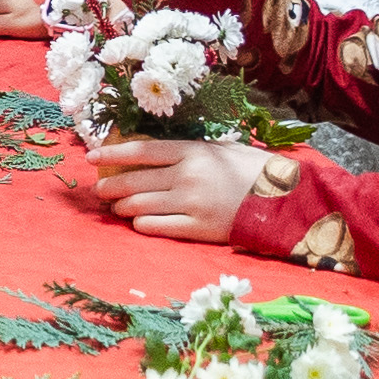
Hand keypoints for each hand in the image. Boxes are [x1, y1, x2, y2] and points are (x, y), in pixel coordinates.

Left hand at [87, 135, 262, 239]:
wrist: (287, 199)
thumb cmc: (254, 170)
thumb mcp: (221, 149)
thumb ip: (188, 152)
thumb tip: (152, 154)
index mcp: (194, 151)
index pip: (142, 151)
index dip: (112, 155)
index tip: (91, 158)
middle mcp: (188, 176)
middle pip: (134, 181)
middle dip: (110, 186)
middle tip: (100, 190)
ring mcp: (192, 203)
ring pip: (140, 205)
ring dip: (122, 207)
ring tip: (118, 207)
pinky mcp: (199, 228)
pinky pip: (157, 227)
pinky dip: (141, 224)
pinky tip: (138, 222)